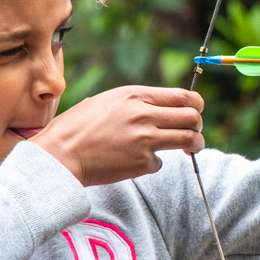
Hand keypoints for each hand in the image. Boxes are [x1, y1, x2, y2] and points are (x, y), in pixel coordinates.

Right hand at [32, 86, 204, 185]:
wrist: (60, 155)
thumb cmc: (77, 127)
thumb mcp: (107, 101)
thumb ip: (135, 102)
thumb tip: (159, 107)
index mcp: (136, 95)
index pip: (183, 96)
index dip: (196, 105)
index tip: (195, 113)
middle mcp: (144, 115)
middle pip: (193, 117)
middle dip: (198, 126)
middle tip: (194, 133)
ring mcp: (145, 140)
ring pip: (189, 139)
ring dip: (194, 145)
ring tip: (189, 150)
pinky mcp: (142, 163)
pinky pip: (160, 163)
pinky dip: (153, 163)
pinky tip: (136, 162)